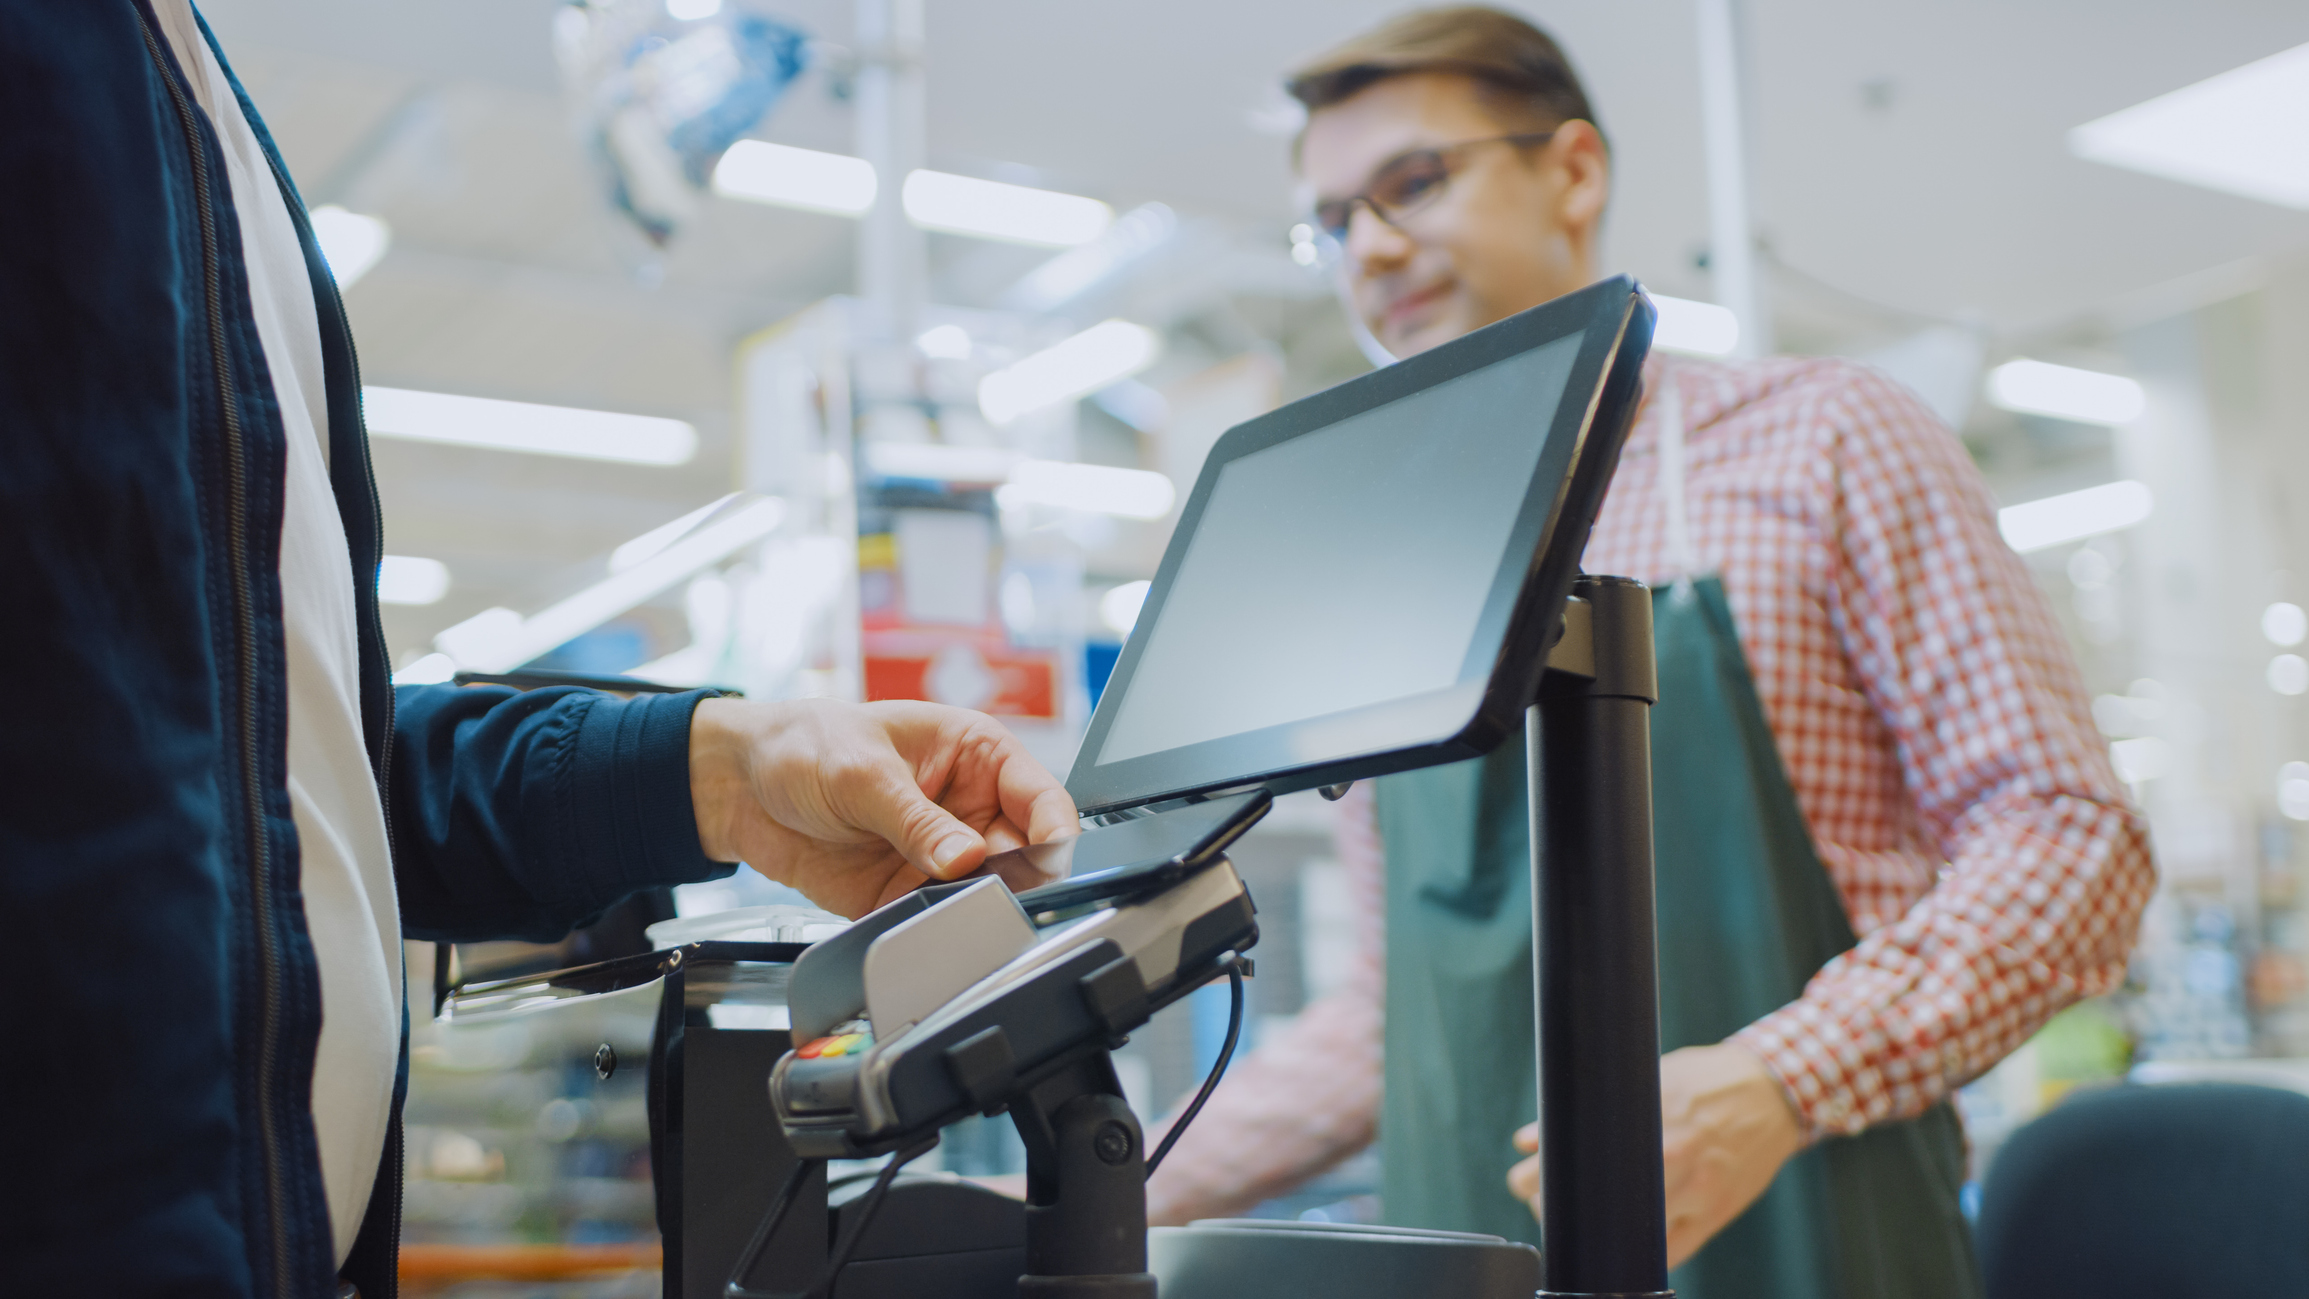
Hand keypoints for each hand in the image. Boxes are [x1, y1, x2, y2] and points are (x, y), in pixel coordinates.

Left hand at [687, 697, 1077, 917]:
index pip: (1042, 798)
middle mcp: (969, 808)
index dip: (1054, 830)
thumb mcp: (863, 771)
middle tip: (983, 886)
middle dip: (1014, 878)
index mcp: (977, 756)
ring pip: (987, 895)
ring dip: (972, 907)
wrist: (738, 787)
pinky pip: (936, 921)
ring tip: (941, 900)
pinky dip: (930, 928)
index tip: (1048, 858)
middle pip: (1026, 856)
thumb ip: (916, 819)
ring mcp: (941, 854)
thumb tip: (967, 858)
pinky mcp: (907, 893)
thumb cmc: (804, 744)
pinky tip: (913, 919)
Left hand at [1506, 1041, 1801, 1268]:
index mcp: (1650, 1118)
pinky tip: (1618, 1242)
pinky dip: (1638, 1253)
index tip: (1524, 1179)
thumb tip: (1530, 1138)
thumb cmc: (1703, 1080)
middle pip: (1597, 1202)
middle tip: (1538, 1199)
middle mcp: (1673, 1157)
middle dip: (1556, 1206)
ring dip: (1592, 1233)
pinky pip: (1670, 1252)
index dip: (1540, 1179)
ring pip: (1630, 1234)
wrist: (1774, 1091)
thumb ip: (1591, 1108)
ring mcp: (1698, 1190)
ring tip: (1574, 1219)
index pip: (1581, 1163)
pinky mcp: (1716, 1213)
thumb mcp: (1647, 1079)